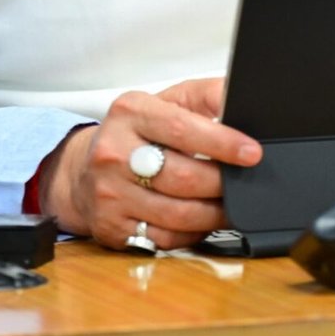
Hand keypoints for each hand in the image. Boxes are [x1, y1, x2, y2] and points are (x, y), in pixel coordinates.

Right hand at [36, 78, 261, 250]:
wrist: (82, 168)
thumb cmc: (135, 132)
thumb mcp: (166, 101)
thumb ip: (205, 96)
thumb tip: (243, 100)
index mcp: (131, 112)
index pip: (183, 128)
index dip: (222, 143)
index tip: (252, 152)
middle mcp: (114, 152)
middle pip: (183, 177)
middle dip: (222, 183)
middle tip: (245, 181)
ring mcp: (110, 193)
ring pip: (178, 214)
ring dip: (214, 213)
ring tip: (231, 203)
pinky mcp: (111, 227)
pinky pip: (165, 239)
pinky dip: (193, 233)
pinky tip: (203, 220)